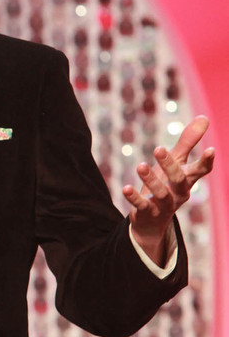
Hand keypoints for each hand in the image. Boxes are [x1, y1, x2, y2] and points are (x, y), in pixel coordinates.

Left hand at [123, 115, 213, 264]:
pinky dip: (134, 197)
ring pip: (161, 193)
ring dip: (150, 180)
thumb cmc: (166, 183)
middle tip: (158, 148)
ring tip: (140, 166)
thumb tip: (204, 117)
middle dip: (170, 165)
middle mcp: (179, 192)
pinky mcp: (148, 212)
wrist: (152, 219)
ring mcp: (164, 204)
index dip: (206, 162)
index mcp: (188, 179)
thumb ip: (188, 142)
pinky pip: (142, 205)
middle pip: (179, 180)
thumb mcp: (177, 162)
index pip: (200, 171)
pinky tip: (125, 188)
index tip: (211, 149)